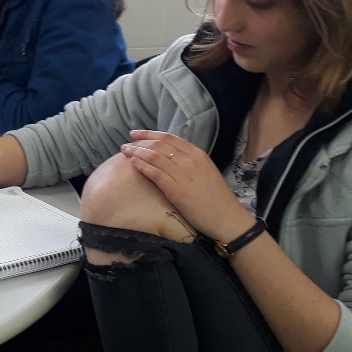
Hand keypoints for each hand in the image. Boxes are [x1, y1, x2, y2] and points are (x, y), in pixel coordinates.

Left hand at [120, 130, 257, 240]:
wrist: (226, 217)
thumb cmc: (215, 197)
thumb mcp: (205, 171)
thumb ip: (189, 162)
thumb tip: (170, 156)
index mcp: (197, 154)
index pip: (169, 138)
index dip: (150, 134)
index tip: (136, 134)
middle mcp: (189, 160)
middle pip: (159, 145)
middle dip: (139, 142)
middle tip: (126, 143)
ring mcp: (183, 174)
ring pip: (154, 156)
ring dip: (136, 152)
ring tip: (124, 151)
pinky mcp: (176, 189)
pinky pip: (155, 173)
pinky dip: (141, 165)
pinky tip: (132, 163)